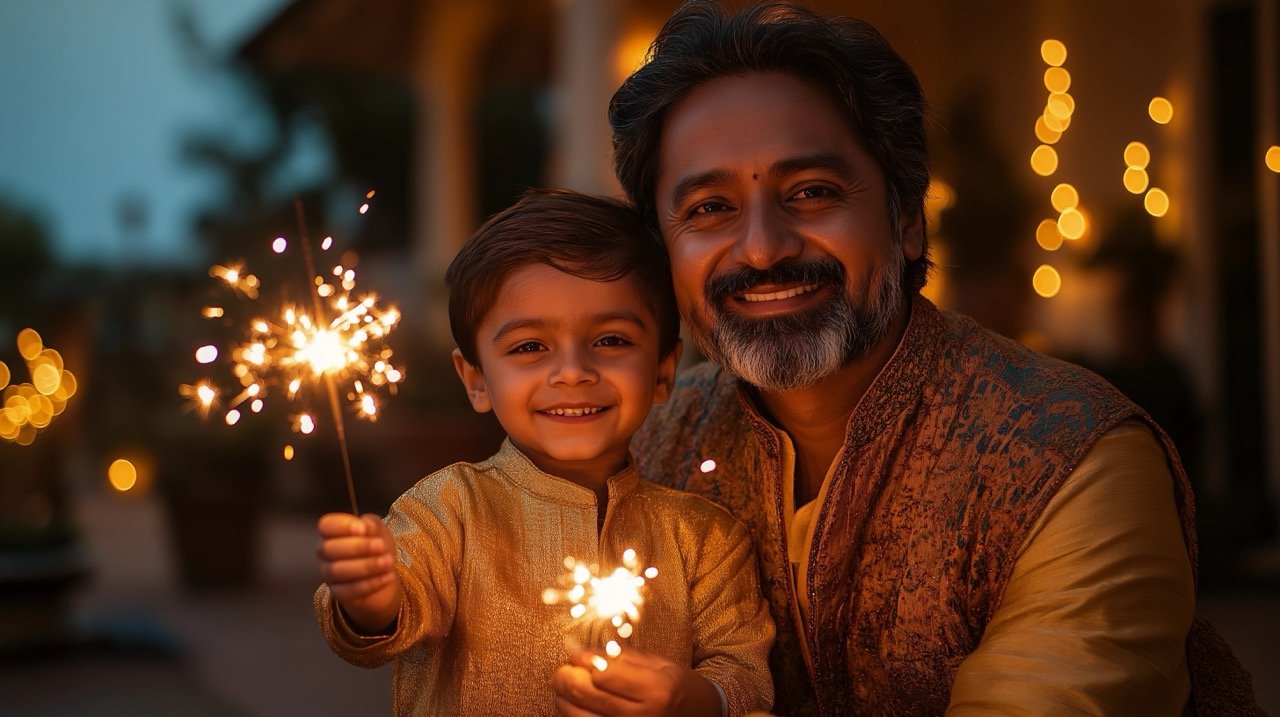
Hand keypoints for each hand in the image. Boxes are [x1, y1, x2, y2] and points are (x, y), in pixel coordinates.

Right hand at [316, 512, 400, 632]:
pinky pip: (349, 590)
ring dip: (366, 566)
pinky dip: (370, 583)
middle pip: (329, 549)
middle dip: (357, 547)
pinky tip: (388, 577)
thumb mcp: (378, 531)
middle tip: (381, 546)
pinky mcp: (338, 593)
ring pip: (338, 571)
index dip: (341, 526)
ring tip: (388, 562)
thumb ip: (371, 525)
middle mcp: (325, 554)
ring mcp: (328, 575)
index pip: (325, 526)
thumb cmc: (376, 547)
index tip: (363, 528)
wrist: (383, 575)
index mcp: (331, 533)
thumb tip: (364, 525)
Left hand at [552, 647, 720, 716]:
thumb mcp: (659, 664)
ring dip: (563, 698)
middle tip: (564, 668)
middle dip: (563, 676)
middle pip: (583, 694)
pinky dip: (572, 714)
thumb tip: (581, 652)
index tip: (577, 653)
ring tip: (570, 687)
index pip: (602, 673)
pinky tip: (578, 705)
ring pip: (575, 715)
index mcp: (656, 690)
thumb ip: (621, 657)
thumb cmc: (677, 688)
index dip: (582, 659)